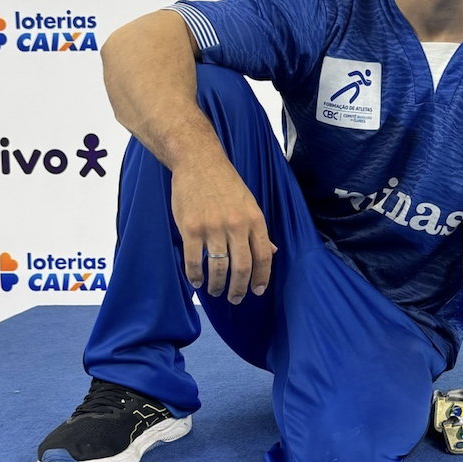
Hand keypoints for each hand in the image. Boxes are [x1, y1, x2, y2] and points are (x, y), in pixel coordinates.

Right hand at [169, 154, 274, 303]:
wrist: (198, 162)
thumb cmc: (225, 182)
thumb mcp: (249, 203)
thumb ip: (258, 230)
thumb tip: (271, 252)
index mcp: (254, 219)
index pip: (263, 256)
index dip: (262, 277)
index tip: (257, 291)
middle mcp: (236, 226)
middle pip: (241, 267)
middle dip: (239, 289)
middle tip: (235, 299)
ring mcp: (212, 228)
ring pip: (218, 268)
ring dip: (217, 285)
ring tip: (215, 291)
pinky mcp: (191, 228)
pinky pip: (193, 261)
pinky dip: (195, 276)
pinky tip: (196, 281)